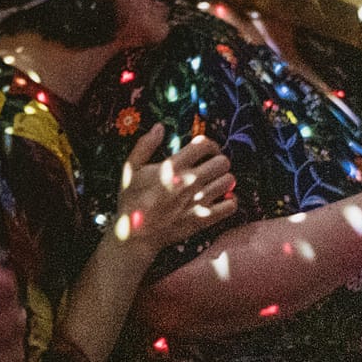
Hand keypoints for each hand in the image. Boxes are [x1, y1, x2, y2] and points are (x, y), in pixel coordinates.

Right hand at [113, 123, 236, 249]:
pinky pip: (231, 205)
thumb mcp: (130, 169)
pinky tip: (221, 199)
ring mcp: (199, 201)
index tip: (206, 150)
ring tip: (215, 182)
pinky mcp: (204, 219)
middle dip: (219, 160)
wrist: (135, 235)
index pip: (204, 145)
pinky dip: (230, 200)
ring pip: (229, 181)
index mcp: (173, 166)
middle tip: (212, 166)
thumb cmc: (131, 199)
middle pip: (223, 162)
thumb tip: (159, 126)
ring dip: (224, 179)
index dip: (209, 144)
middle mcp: (190, 181)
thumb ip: (145, 145)